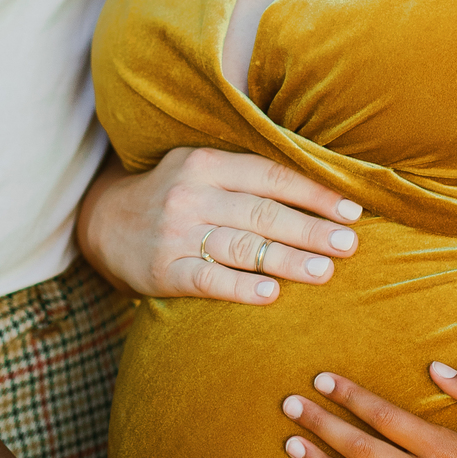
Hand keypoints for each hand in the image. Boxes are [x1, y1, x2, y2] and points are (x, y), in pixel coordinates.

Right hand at [77, 148, 361, 302]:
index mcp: (207, 163)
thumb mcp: (203, 170)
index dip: (314, 194)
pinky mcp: (164, 270)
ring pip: (241, 246)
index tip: (351, 211)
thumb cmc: (175, 198)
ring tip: (324, 272)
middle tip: (348, 245)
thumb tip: (321, 188)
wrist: (104, 223)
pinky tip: (271, 294)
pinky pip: (208, 279)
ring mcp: (176, 234)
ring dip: (287, 260)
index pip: (271, 176)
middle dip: (310, 229)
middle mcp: (192, 195)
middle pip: (262, 212)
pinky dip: (240, 287)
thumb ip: (249, 176)